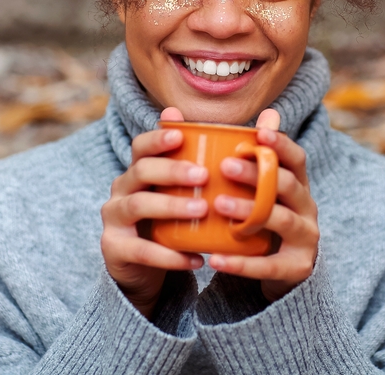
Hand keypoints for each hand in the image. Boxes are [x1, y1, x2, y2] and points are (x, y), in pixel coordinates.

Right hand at [100, 107, 207, 316]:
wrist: (143, 269)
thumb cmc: (174, 220)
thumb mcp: (188, 192)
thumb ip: (219, 159)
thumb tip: (269, 116)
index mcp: (139, 169)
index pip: (142, 145)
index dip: (158, 138)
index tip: (181, 136)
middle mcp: (122, 188)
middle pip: (141, 170)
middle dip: (172, 171)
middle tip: (204, 176)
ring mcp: (114, 218)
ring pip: (138, 205)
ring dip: (171, 207)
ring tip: (202, 211)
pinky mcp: (115, 248)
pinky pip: (141, 250)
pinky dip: (169, 255)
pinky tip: (196, 259)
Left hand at [208, 109, 319, 302]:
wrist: (282, 272)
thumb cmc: (265, 219)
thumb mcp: (263, 189)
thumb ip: (259, 155)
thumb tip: (265, 110)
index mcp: (299, 185)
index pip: (297, 159)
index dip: (281, 144)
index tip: (259, 132)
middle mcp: (307, 208)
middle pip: (286, 186)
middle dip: (257, 175)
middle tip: (224, 166)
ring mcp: (306, 238)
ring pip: (281, 221)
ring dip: (249, 212)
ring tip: (219, 205)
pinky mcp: (296, 267)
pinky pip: (268, 265)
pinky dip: (240, 263)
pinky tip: (214, 257)